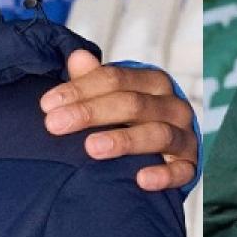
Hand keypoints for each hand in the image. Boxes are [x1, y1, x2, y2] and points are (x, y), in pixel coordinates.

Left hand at [41, 51, 198, 190]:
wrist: (168, 149)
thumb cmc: (131, 117)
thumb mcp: (113, 95)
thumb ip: (93, 79)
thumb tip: (76, 56)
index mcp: (153, 82)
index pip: (115, 79)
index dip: (80, 89)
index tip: (47, 104)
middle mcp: (172, 105)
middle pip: (132, 104)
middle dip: (90, 113)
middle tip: (54, 125)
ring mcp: (184, 136)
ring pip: (157, 134)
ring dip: (123, 140)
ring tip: (90, 148)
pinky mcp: (190, 165)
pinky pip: (181, 171)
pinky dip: (163, 174)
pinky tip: (140, 180)